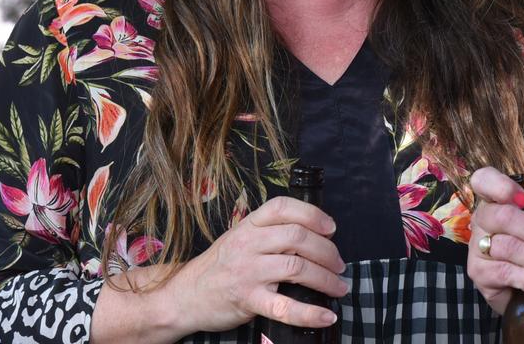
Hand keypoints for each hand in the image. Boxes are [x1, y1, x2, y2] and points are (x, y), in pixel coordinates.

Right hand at [165, 195, 348, 333]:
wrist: (184, 296)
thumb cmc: (220, 267)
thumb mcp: (240, 239)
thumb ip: (270, 233)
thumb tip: (315, 235)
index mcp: (249, 226)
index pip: (283, 207)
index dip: (312, 214)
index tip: (331, 228)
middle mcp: (248, 245)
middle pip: (298, 238)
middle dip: (327, 251)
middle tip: (339, 264)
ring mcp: (248, 272)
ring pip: (297, 268)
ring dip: (326, 279)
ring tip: (338, 287)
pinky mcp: (248, 300)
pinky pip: (285, 307)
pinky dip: (310, 313)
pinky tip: (326, 316)